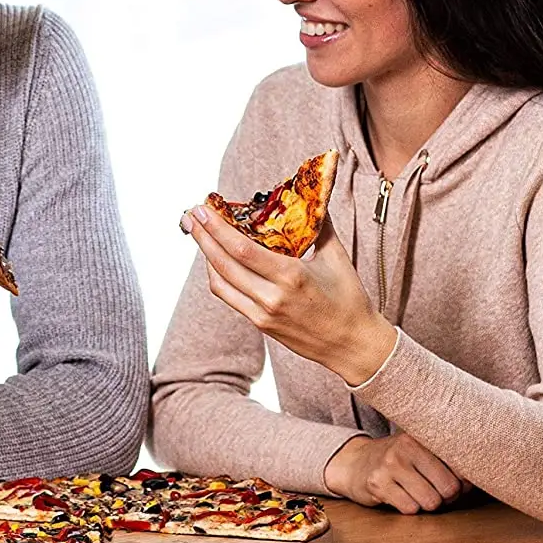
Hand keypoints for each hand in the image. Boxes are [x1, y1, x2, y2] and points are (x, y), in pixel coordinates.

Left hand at [183, 205, 396, 384]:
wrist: (352, 345)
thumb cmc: (349, 300)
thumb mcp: (336, 257)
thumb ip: (319, 226)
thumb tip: (309, 197)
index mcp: (291, 276)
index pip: (242, 249)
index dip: (217, 228)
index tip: (204, 208)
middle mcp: (271, 297)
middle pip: (223, 263)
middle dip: (202, 237)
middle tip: (190, 215)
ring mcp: (262, 313)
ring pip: (220, 282)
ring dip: (205, 256)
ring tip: (197, 234)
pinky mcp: (260, 324)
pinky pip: (229, 297)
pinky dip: (217, 276)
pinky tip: (215, 260)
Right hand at [325, 432, 468, 513]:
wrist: (354, 463)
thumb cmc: (397, 461)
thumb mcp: (420, 451)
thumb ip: (447, 461)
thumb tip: (473, 482)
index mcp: (422, 436)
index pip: (459, 465)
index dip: (462, 482)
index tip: (455, 483)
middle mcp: (406, 447)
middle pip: (449, 488)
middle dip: (445, 497)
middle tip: (434, 491)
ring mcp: (389, 465)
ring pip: (431, 502)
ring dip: (426, 504)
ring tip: (415, 493)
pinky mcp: (377, 484)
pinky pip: (410, 509)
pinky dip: (409, 508)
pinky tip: (400, 496)